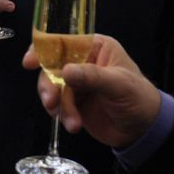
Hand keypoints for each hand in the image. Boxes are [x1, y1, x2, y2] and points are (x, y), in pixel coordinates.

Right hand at [22, 35, 159, 148]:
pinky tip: (73, 125)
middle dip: (49, 84)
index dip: (43, 48)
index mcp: (94, 47)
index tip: (30, 61)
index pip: (63, 41)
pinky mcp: (73, 102)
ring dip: (57, 104)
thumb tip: (65, 71)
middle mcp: (81, 61)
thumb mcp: (118, 84)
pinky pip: (57, 104)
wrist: (143, 131)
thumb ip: (92, 76)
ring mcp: (76, 82)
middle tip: (51, 101)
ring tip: (71, 122)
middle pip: (52, 66)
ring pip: (52, 86)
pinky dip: (62, 114)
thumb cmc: (138, 98)